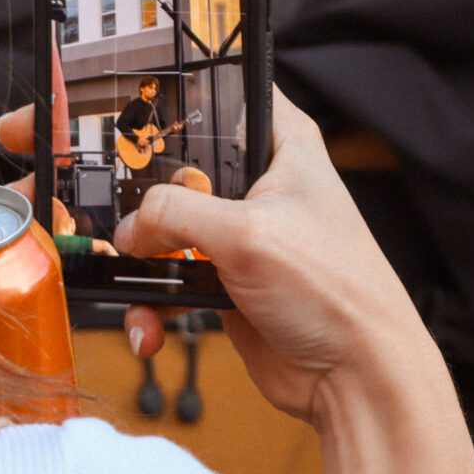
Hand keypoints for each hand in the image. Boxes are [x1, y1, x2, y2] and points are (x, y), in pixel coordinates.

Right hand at [123, 95, 439, 427]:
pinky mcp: (225, 281)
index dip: (177, 106)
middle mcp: (261, 184)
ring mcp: (241, 234)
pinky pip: (169, 282)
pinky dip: (152, 304)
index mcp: (282, 145)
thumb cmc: (337, 291)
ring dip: (142, 262)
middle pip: (180, 169)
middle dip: (143, 197)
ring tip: (136, 287)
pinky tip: (149, 328)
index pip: (224, 96)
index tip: (131, 126)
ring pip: (166, 230)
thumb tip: (129, 224)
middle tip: (119, 214)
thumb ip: (175, 213)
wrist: (354, 377)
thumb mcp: (246, 234)